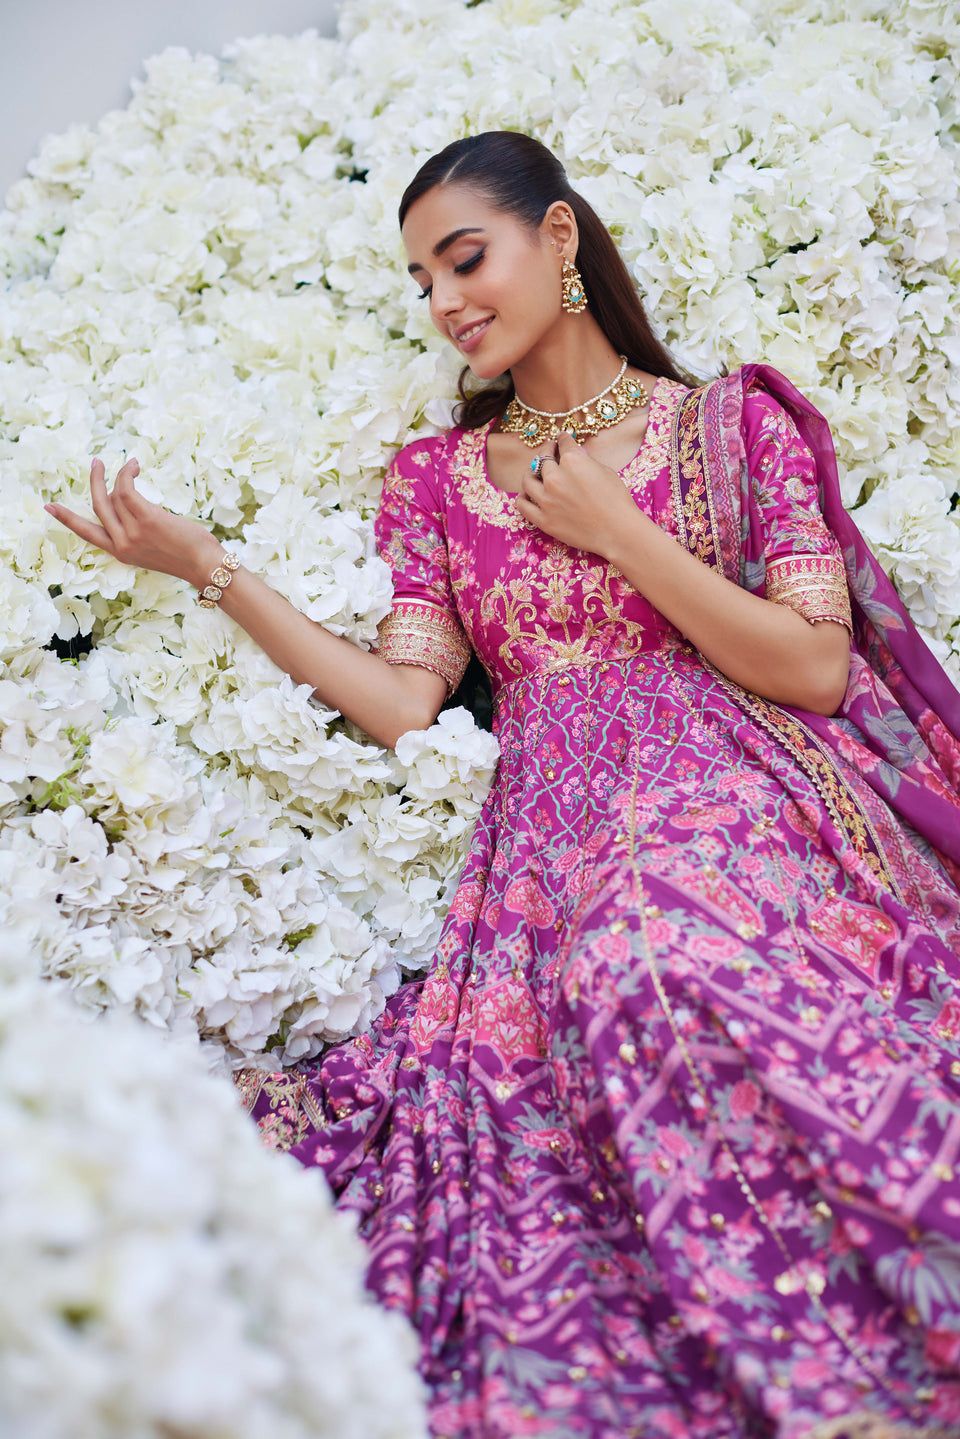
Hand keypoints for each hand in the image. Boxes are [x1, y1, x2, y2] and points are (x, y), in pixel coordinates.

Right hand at [44, 457, 220, 587]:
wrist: (204, 566)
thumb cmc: (186, 555)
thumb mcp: (153, 549)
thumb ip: (135, 532)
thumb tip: (126, 502)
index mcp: (120, 553)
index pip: (86, 534)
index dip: (66, 519)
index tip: (49, 508)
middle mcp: (121, 544)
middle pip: (97, 506)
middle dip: (94, 481)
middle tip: (95, 464)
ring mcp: (132, 532)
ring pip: (114, 494)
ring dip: (120, 474)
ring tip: (130, 465)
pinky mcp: (145, 518)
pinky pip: (126, 488)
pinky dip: (127, 473)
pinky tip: (134, 466)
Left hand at [513, 430, 636, 557]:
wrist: (617, 531)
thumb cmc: (617, 501)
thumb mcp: (605, 471)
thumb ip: (585, 461)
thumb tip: (575, 454)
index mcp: (572, 461)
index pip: (562, 443)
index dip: (562, 439)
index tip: (562, 439)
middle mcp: (555, 477)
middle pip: (542, 459)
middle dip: (547, 452)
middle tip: (549, 451)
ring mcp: (546, 499)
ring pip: (527, 480)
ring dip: (530, 472)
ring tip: (534, 472)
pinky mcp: (543, 519)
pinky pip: (522, 505)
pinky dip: (523, 497)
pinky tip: (527, 495)